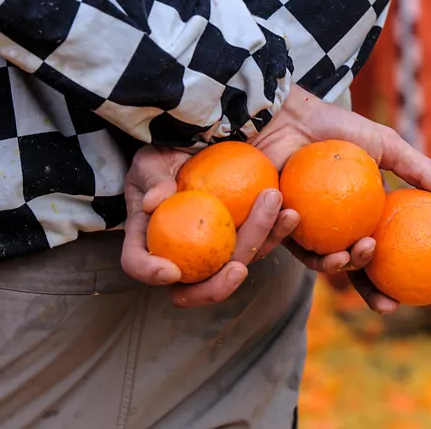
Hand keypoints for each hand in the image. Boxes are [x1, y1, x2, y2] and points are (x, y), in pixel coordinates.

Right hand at [122, 145, 299, 306]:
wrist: (199, 143)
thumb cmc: (164, 151)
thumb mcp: (152, 158)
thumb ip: (153, 178)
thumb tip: (153, 203)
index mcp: (150, 238)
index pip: (139, 263)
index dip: (150, 273)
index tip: (171, 271)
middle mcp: (183, 255)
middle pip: (196, 286)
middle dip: (218, 286)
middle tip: (237, 268)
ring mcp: (217, 250)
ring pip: (238, 263)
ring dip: (259, 244)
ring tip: (272, 215)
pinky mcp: (245, 237)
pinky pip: (263, 242)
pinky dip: (278, 231)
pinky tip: (291, 213)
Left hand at [250, 85, 430, 313]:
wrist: (291, 116)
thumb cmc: (337, 129)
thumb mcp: (385, 145)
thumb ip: (419, 170)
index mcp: (360, 218)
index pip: (378, 258)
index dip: (388, 283)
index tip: (404, 299)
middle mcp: (333, 229)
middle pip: (351, 272)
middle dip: (368, 292)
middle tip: (385, 300)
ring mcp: (304, 228)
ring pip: (320, 262)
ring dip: (336, 266)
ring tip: (350, 253)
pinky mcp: (272, 222)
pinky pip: (283, 240)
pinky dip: (291, 234)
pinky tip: (298, 219)